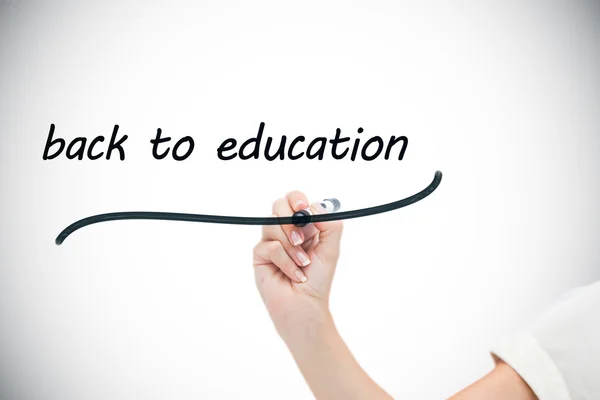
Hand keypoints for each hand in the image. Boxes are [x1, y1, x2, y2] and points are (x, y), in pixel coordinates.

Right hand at [253, 191, 342, 336]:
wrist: (305, 306)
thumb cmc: (317, 281)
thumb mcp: (331, 249)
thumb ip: (330, 225)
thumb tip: (315, 206)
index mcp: (304, 225)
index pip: (295, 200)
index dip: (297, 199)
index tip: (303, 207)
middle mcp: (286, 230)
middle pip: (278, 205)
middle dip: (292, 222)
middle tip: (302, 239)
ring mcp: (271, 241)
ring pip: (272, 224)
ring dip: (291, 246)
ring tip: (302, 263)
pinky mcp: (260, 255)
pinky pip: (269, 246)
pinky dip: (285, 261)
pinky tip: (293, 274)